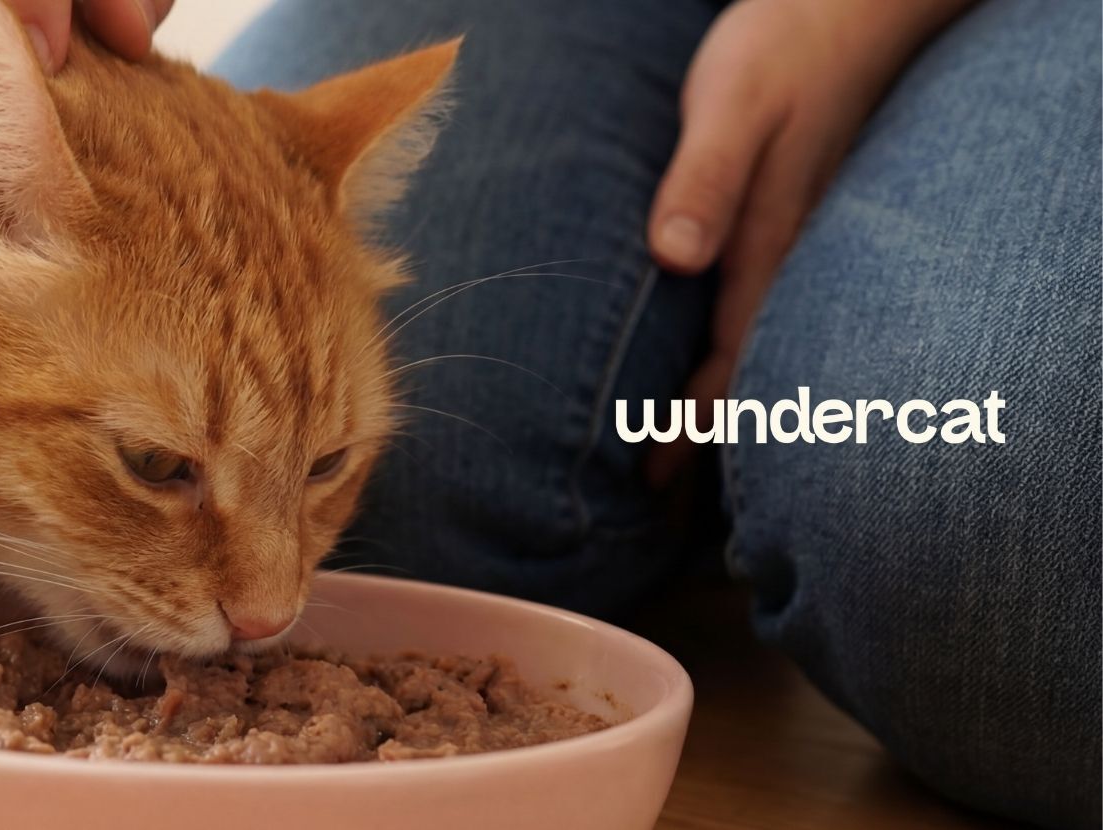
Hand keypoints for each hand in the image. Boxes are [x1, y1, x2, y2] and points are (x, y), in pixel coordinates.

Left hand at [644, 0, 972, 483]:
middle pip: (743, 362)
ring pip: (752, 337)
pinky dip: (728, 342)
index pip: (728, 355)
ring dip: (715, 393)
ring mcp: (787, 237)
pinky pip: (753, 300)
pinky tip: (704, 356)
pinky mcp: (780, 216)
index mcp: (764, 240)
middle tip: (651, 486)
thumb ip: (704, 179)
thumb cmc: (779, 50)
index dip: (690, 419)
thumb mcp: (731, 104)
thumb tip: (675, 257)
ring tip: (672, 447)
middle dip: (701, 428)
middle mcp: (781, 252)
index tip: (652, 473)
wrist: (841, 8)